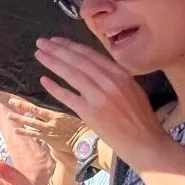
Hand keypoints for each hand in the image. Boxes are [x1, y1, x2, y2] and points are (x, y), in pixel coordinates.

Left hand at [4, 97, 83, 166]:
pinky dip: (24, 132)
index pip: (39, 107)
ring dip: (19, 119)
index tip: (20, 96)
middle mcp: (50, 122)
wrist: (85, 142)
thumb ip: (65, 105)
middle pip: (33, 113)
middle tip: (10, 101)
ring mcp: (48, 131)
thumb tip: (58, 96)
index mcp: (57, 114)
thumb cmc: (83, 126)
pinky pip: (34, 135)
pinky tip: (16, 130)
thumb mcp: (75, 112)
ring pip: (31, 124)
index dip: (28, 102)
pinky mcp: (48, 139)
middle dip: (20, 107)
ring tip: (9, 116)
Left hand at [36, 37, 171, 167]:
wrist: (146, 144)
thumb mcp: (132, 89)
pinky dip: (54, 87)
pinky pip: (68, 97)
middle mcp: (111, 82)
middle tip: (41, 42)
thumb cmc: (140, 118)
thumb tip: (89, 65)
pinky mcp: (90, 113)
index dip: (71, 46)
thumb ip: (113, 76)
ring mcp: (99, 97)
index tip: (57, 40)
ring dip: (52, 62)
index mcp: (122, 75)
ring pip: (71, 74)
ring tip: (39, 54)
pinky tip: (43, 79)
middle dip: (57, 49)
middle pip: (78, 61)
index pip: (91, 55)